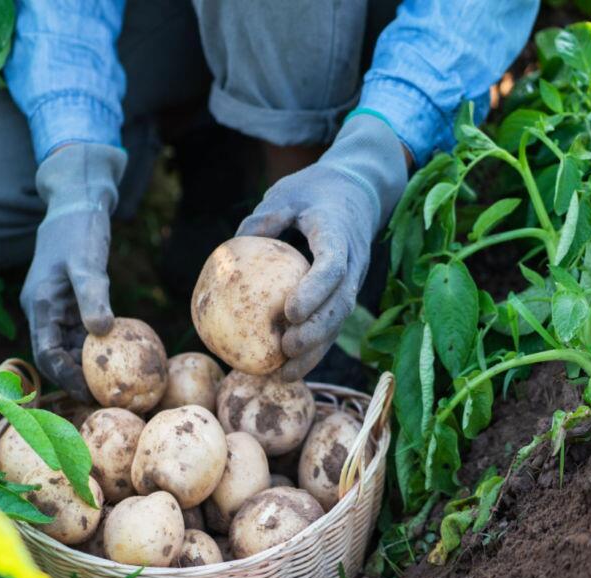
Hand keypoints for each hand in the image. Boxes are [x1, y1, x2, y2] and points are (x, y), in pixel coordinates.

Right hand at [20, 144, 126, 399]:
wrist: (76, 203)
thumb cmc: (80, 230)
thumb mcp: (88, 261)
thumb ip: (94, 295)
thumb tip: (102, 331)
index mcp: (40, 304)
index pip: (46, 354)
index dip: (66, 377)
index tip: (92, 392)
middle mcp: (42, 310)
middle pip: (54, 357)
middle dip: (75, 379)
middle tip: (105, 397)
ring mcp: (54, 307)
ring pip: (66, 347)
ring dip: (84, 366)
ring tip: (111, 385)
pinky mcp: (67, 302)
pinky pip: (77, 333)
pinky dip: (92, 347)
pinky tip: (116, 356)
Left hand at [237, 113, 409, 381]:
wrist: (360, 191)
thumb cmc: (315, 191)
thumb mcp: (287, 193)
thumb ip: (264, 217)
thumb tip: (230, 248)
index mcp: (339, 234)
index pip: (333, 267)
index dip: (314, 291)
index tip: (290, 311)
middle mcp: (353, 262)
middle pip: (340, 304)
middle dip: (316, 332)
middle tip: (285, 349)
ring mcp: (353, 281)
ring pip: (338, 322)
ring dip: (315, 351)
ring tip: (283, 375)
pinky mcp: (345, 293)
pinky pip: (331, 324)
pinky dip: (313, 350)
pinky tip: (286, 371)